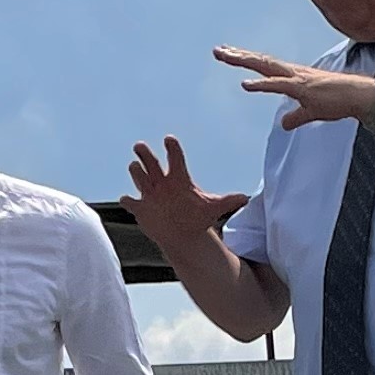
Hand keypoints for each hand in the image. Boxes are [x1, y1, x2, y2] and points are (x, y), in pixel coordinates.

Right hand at [123, 137, 247, 262]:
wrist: (184, 235)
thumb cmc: (198, 218)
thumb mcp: (213, 208)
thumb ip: (227, 201)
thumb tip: (246, 198)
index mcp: (178, 178)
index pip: (174, 157)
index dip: (172, 147)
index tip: (169, 139)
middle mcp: (162, 182)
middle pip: (150, 161)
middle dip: (144, 153)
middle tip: (139, 146)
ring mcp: (150, 194)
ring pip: (138, 176)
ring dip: (136, 172)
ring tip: (137, 168)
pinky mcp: (141, 208)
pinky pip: (130, 202)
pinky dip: (129, 200)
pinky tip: (129, 200)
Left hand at [212, 45, 374, 126]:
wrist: (359, 97)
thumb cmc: (338, 101)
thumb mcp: (311, 112)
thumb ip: (295, 117)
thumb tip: (283, 124)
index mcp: (292, 76)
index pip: (264, 66)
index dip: (246, 60)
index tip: (230, 54)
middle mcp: (292, 72)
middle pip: (259, 61)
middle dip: (238, 55)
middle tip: (217, 50)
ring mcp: (296, 78)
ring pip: (265, 66)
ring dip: (244, 61)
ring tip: (225, 56)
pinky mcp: (302, 87)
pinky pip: (278, 85)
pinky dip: (261, 84)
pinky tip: (245, 84)